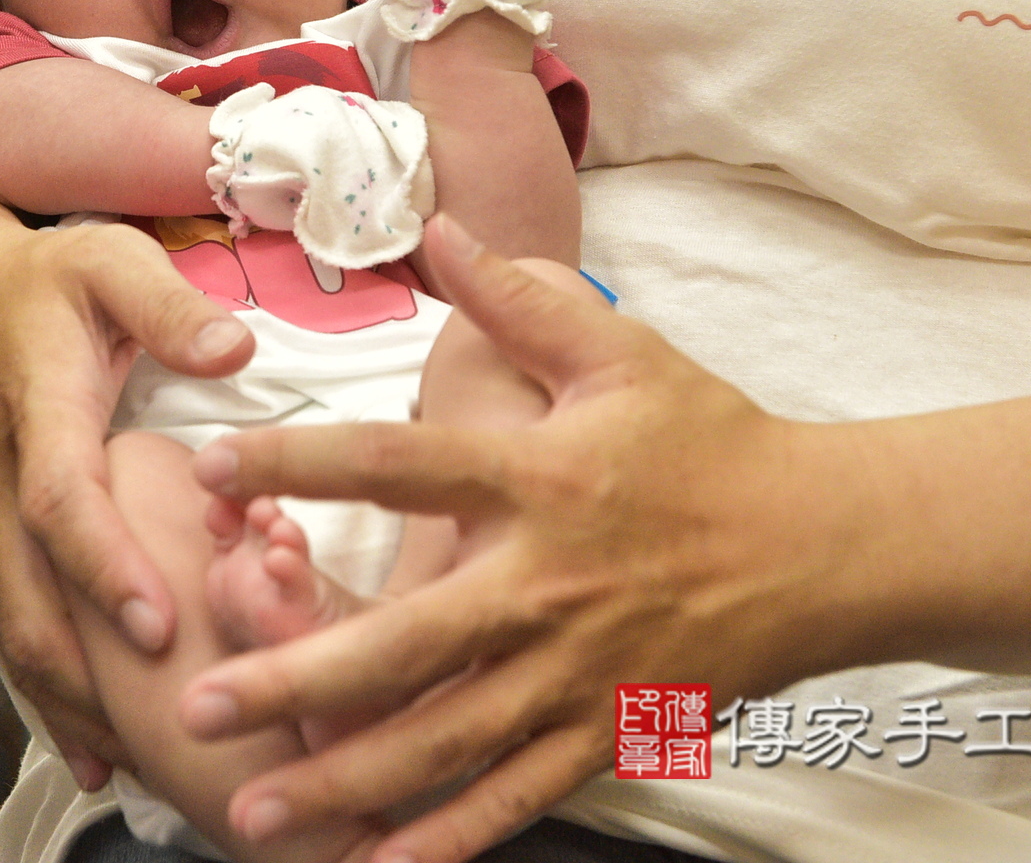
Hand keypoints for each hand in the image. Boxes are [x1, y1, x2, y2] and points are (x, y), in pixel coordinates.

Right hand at [0, 196, 252, 789]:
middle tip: (151, 738)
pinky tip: (89, 746)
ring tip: (128, 766)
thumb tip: (233, 349)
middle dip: (81, 673)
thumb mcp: (108, 260)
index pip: (62, 498)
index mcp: (38, 409)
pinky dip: (46, 687)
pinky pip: (9, 619)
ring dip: (63, 698)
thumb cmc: (50, 275)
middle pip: (26, 592)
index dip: (104, 566)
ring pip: (11, 622)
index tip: (155, 628)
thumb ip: (167, 304)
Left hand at [178, 216, 859, 862]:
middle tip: (200, 700)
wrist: (830, 547)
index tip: (210, 467)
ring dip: (343, 777)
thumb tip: (437, 229)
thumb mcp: (621, 354)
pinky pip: (514, 797)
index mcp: (539, 481)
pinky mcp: (606, 734)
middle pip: (404, 641)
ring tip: (250, 809)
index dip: (300, 462)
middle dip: (296, 677)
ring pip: (444, 739)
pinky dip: (444, 840)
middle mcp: (546, 585)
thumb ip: (521, 298)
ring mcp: (576, 673)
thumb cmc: (714, 444)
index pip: (400, 466)